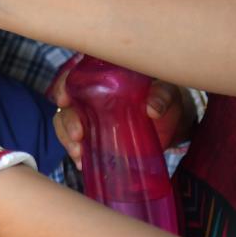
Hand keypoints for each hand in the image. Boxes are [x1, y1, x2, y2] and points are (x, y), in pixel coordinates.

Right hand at [52, 77, 188, 168]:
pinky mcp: (94, 136)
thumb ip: (162, 96)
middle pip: (68, 102)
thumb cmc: (167, 101)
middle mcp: (91, 94)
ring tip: (78, 154)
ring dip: (67, 138)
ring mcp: (90, 116)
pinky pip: (76, 142)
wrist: (172, 126)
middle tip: (78, 134)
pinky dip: (75, 152)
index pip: (76, 74)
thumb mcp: (168, 93)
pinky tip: (82, 163)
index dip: (64, 84)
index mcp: (105, 75)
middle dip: (67, 120)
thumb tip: (152, 108)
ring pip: (66, 122)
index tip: (64, 99)